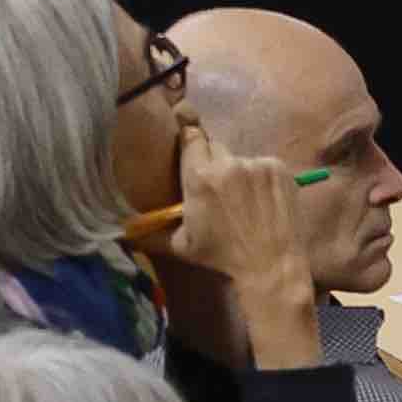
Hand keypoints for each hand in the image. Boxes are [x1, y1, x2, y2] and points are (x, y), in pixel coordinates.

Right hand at [153, 118, 330, 368]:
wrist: (271, 266)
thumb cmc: (221, 256)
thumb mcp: (182, 244)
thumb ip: (154, 230)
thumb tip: (122, 232)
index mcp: (198, 176)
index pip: (191, 135)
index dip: (189, 137)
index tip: (190, 140)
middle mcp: (226, 163)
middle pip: (215, 147)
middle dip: (213, 163)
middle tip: (219, 190)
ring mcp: (256, 163)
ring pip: (240, 158)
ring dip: (239, 173)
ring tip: (245, 202)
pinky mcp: (279, 168)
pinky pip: (263, 165)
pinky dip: (262, 178)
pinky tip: (264, 201)